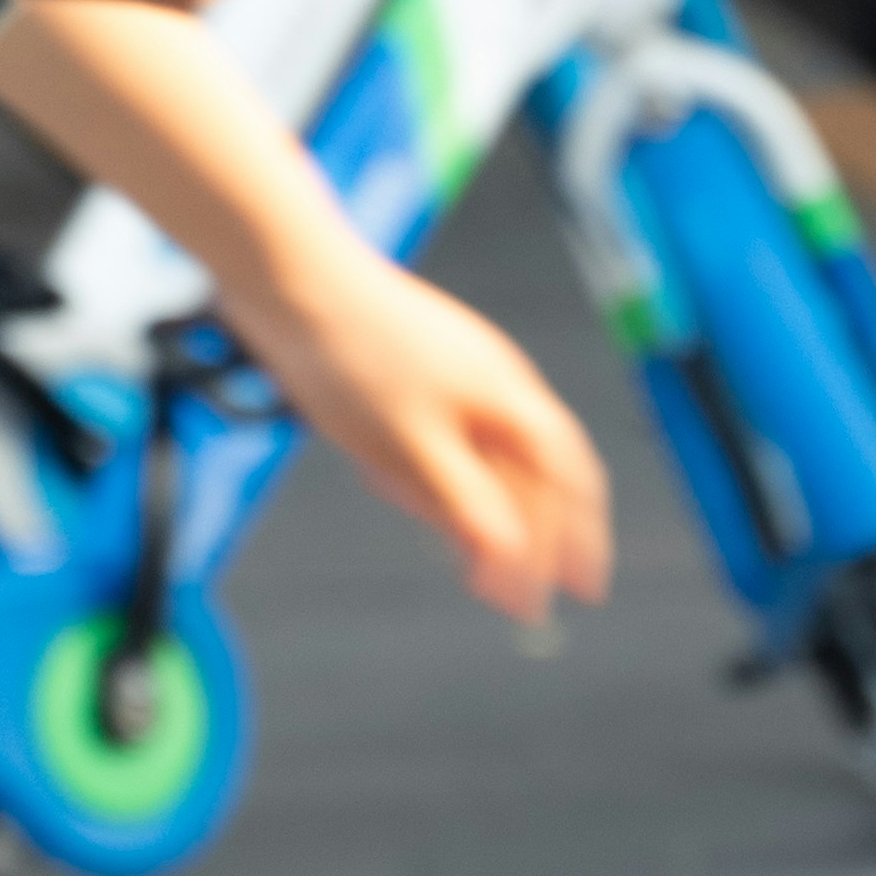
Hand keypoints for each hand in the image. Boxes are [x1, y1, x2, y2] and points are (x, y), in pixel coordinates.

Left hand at [238, 232, 611, 627]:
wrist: (292, 279)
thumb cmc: (357, 357)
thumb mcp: (414, 447)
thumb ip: (469, 504)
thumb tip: (516, 562)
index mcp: (510, 397)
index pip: (567, 478)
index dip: (580, 536)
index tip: (583, 590)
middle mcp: (494, 384)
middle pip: (531, 473)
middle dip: (527, 535)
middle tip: (513, 596)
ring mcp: (454, 375)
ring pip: (481, 458)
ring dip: (472, 508)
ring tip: (447, 549)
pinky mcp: (412, 373)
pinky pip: (439, 437)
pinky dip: (428, 474)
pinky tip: (391, 484)